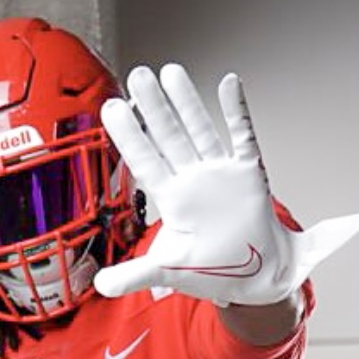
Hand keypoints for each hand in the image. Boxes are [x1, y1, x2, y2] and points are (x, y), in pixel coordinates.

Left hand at [95, 64, 358, 306]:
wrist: (259, 281)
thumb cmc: (214, 271)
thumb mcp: (169, 271)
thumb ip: (135, 274)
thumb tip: (100, 287)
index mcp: (173, 201)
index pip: (145, 161)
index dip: (130, 136)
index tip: (112, 108)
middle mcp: (193, 181)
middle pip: (169, 137)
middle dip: (154, 108)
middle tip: (137, 77)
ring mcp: (221, 175)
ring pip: (200, 131)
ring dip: (187, 103)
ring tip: (170, 71)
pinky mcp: (250, 174)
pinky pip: (244, 137)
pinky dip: (237, 111)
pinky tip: (227, 84)